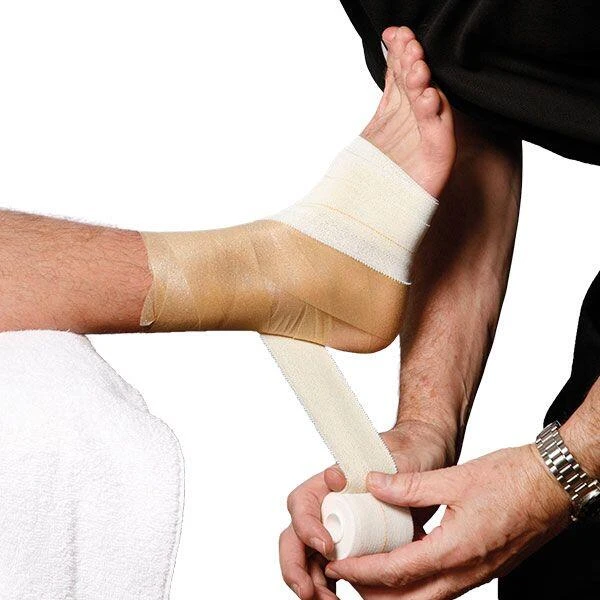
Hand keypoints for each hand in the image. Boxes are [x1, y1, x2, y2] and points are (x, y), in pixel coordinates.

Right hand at [279, 420, 455, 598]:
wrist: (425, 458)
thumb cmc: (408, 453)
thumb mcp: (400, 458)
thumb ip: (377, 468)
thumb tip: (340, 478)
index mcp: (330, 482)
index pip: (302, 503)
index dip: (306, 526)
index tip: (327, 546)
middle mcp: (328, 505)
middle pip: (295, 537)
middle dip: (295, 566)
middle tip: (308, 591)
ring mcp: (337, 526)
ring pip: (309, 559)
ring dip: (311, 583)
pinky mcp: (352, 544)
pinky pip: (331, 569)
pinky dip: (329, 587)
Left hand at [325, 445, 570, 599]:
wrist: (551, 486)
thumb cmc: (510, 480)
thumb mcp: (453, 477)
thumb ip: (409, 485)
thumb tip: (373, 484)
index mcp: (455, 549)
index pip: (397, 571)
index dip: (362, 570)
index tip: (338, 565)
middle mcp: (465, 571)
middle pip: (408, 599)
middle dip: (372, 592)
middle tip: (348, 573)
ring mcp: (476, 574)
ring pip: (426, 598)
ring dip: (394, 592)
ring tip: (369, 570)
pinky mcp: (481, 569)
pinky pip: (442, 588)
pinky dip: (416, 584)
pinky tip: (405, 562)